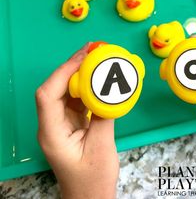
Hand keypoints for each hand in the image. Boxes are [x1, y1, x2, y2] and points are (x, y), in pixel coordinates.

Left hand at [35, 44, 118, 198]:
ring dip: (80, 72)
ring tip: (97, 57)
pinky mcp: (70, 121)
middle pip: (55, 87)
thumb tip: (109, 88)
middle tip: (93, 49)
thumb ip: (104, 116)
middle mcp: (51, 123)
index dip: (63, 72)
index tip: (84, 58)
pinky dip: (87, 84)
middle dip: (72, 65)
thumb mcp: (101, 148)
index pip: (47, 95)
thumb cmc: (92, 179)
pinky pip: (76, 97)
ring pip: (65, 89)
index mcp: (51, 133)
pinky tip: (99, 76)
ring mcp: (60, 121)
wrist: (89, 196)